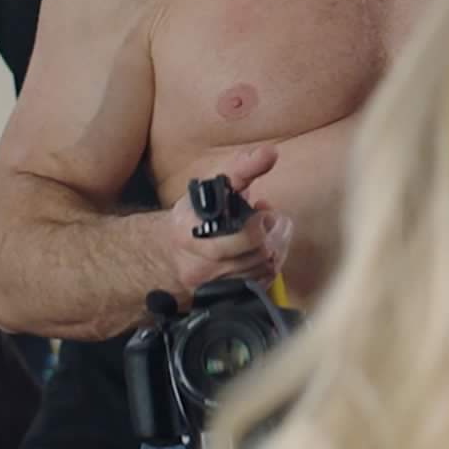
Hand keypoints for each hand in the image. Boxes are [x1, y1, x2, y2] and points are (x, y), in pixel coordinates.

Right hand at [165, 145, 294, 297]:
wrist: (172, 250)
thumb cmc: (198, 212)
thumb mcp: (214, 185)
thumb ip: (242, 168)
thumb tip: (270, 153)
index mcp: (188, 232)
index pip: (234, 238)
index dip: (258, 226)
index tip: (264, 209)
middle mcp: (196, 263)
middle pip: (256, 254)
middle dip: (273, 233)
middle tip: (273, 218)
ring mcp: (210, 283)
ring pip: (262, 268)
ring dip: (276, 246)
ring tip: (269, 230)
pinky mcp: (221, 295)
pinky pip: (261, 282)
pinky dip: (271, 263)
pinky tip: (265, 249)